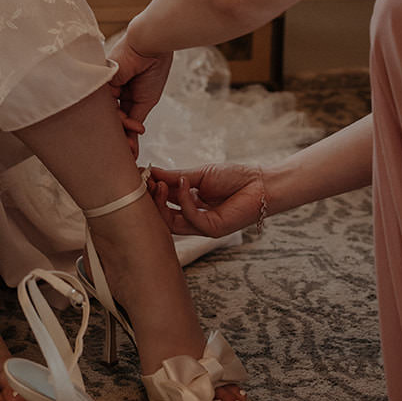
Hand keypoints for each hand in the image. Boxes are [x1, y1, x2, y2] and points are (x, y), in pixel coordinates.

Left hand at [107, 29, 172, 154]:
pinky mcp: (102, 85)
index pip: (121, 119)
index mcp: (123, 93)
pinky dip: (119, 119)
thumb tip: (133, 137)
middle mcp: (112, 92)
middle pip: (111, 121)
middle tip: (128, 158)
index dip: (126, 136)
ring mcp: (105, 89)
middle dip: (120, 140)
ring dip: (121, 133)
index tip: (132, 154)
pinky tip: (130, 128)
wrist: (151, 47)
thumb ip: (135, 118)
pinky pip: (107, 108)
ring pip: (108, 117)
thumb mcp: (146, 101)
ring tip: (131, 147)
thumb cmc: (152, 70)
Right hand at [148, 163, 264, 239]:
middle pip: (162, 216)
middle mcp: (192, 217)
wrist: (261, 184)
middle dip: (150, 200)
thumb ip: (175, 177)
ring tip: (158, 184)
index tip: (140, 175)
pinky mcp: (212, 229)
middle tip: (145, 181)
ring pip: (171, 222)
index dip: (149, 191)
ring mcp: (201, 225)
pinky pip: (189, 218)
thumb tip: (151, 171)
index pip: (162, 202)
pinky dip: (183, 201)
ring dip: (161, 203)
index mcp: (189, 203)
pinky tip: (184, 184)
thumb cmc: (234, 177)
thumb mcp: (199, 174)